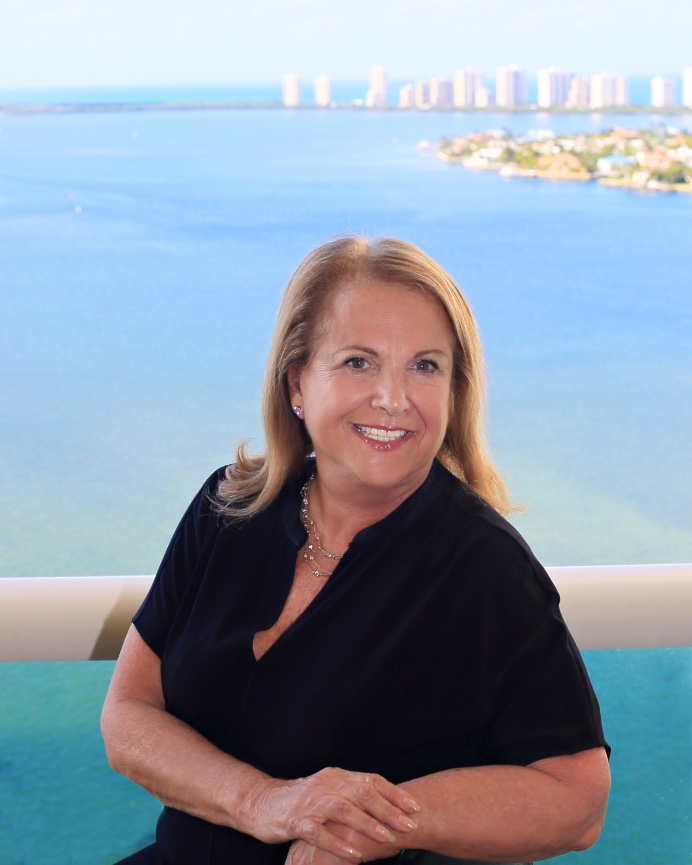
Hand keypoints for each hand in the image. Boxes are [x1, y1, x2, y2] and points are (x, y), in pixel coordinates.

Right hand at [241, 767, 417, 860]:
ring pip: (343, 810)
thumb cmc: (299, 800)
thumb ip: (351, 795)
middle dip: (388, 809)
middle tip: (409, 824)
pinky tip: (353, 856)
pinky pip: (320, 832)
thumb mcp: (328, 791)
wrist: (261, 802)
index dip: (393, 793)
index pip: (370, 780)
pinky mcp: (296, 821)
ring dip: (367, 824)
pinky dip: (338, 844)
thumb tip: (385, 807)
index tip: (414, 807)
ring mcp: (310, 802)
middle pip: (361, 793)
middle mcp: (326, 784)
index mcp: (336, 776)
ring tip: (386, 837)